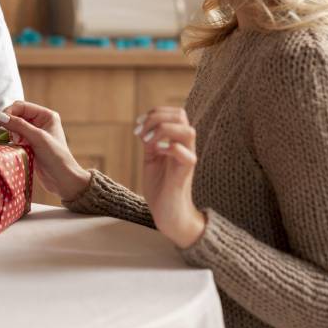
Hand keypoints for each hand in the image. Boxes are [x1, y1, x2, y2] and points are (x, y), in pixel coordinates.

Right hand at [0, 101, 90, 201]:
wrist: (62, 180)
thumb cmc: (56, 157)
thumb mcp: (38, 138)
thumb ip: (19, 126)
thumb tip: (0, 116)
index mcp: (46, 115)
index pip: (22, 106)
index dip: (10, 112)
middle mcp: (40, 122)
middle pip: (17, 115)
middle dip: (11, 124)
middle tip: (11, 137)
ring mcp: (35, 134)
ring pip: (15, 127)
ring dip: (11, 134)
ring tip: (17, 144)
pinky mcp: (30, 145)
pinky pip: (16, 138)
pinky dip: (12, 141)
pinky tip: (15, 148)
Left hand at [138, 107, 206, 248]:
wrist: (168, 214)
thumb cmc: (160, 187)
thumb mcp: (151, 159)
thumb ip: (150, 142)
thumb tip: (143, 127)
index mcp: (177, 141)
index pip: (175, 113)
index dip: (155, 112)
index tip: (138, 124)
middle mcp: (185, 147)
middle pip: (181, 114)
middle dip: (157, 117)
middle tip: (141, 132)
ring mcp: (187, 159)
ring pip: (188, 131)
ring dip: (163, 130)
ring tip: (147, 142)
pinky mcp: (185, 174)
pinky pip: (187, 155)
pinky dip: (169, 148)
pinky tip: (156, 153)